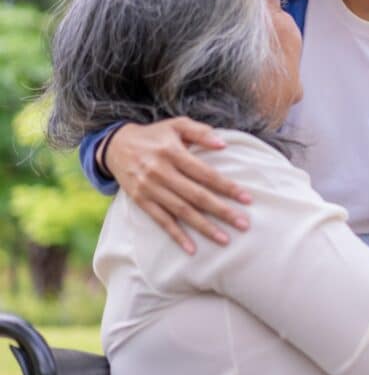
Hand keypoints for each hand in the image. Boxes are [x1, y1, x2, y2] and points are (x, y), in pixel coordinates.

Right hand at [104, 117, 250, 253]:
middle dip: (221, 211)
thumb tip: (224, 145)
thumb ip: (200, 132)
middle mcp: (161, 172)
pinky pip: (161, 220)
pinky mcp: (141, 200)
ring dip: (204, 227)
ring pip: (181, 211)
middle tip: (243, 224)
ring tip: (224, 239)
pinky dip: (176, 235)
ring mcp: (150, 188)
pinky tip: (191, 248)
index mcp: (173, 152)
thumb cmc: (155, 135)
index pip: (205, 173)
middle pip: (196, 195)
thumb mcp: (177, 125)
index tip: (247, 199)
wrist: (116, 146)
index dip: (227, 187)